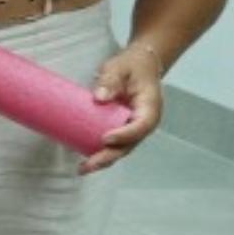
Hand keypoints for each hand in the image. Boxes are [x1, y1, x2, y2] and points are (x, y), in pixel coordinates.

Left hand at [81, 42, 167, 174]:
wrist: (138, 65)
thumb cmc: (130, 66)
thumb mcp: (119, 67)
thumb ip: (110, 80)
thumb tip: (99, 98)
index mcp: (149, 107)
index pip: (141, 125)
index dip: (125, 135)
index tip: (105, 138)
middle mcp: (144, 122)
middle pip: (130, 144)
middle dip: (110, 156)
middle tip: (89, 164)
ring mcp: (133, 127)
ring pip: (122, 148)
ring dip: (104, 159)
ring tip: (83, 168)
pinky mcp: (122, 129)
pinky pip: (114, 144)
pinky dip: (101, 152)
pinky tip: (84, 159)